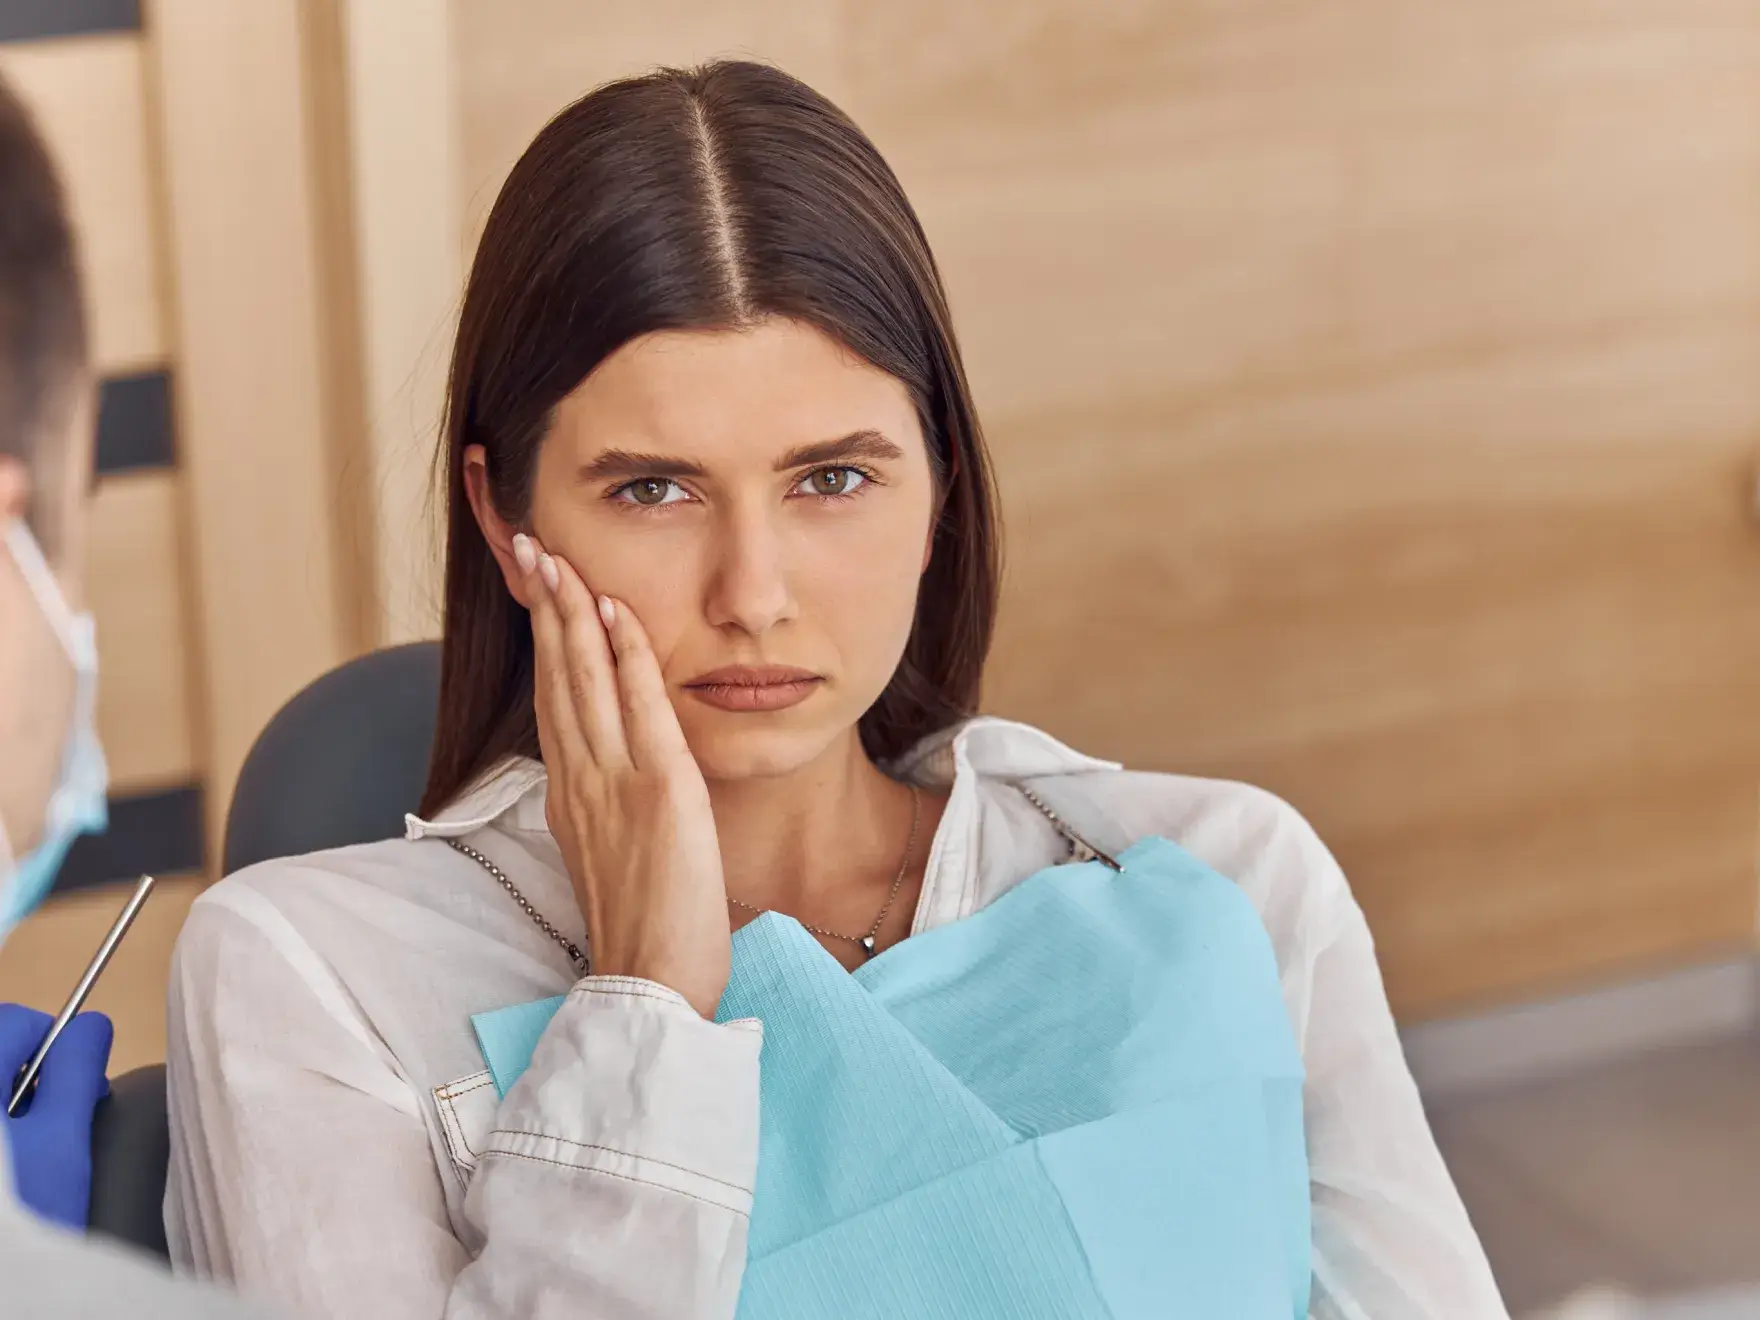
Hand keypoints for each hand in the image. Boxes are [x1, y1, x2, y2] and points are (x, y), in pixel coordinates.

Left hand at [0, 1003, 111, 1228]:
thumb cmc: (18, 1217)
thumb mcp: (61, 1146)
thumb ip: (78, 1072)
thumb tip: (92, 1023)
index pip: (14, 1022)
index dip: (56, 1046)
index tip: (81, 1094)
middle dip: (29, 1077)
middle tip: (54, 1130)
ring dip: (8, 1107)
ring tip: (23, 1160)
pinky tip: (3, 1177)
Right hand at [515, 534, 730, 1018]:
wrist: (648, 989)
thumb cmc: (643, 936)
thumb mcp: (612, 862)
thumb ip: (606, 815)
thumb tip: (608, 788)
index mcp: (570, 799)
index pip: (554, 703)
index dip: (545, 644)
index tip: (540, 594)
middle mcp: (579, 782)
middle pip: (555, 677)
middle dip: (545, 608)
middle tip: (532, 548)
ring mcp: (613, 783)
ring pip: (584, 679)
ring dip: (573, 612)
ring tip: (560, 558)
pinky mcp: (659, 792)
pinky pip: (639, 707)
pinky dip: (625, 655)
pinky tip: (616, 612)